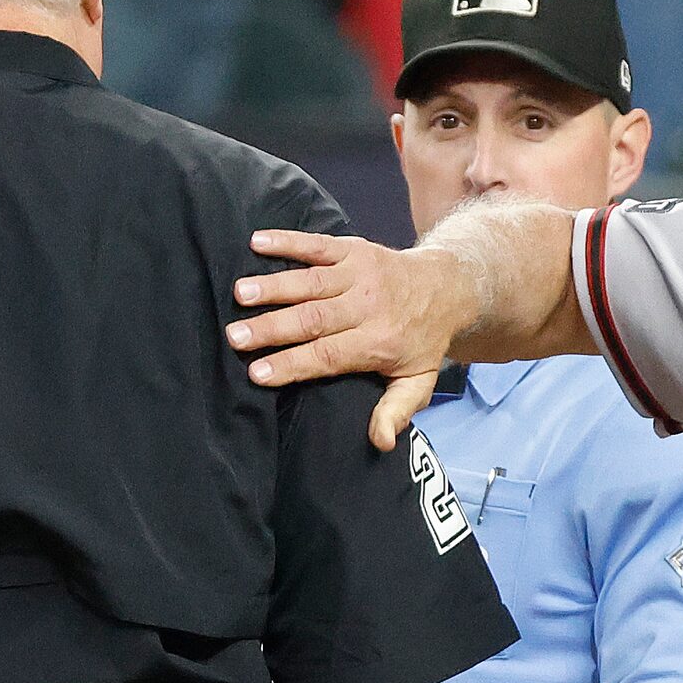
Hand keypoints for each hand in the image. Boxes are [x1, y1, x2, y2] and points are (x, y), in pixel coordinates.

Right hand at [230, 231, 471, 449]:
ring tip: (239, 293)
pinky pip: (317, 244)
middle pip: (313, 319)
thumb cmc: (422, 341)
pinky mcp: (353, 249)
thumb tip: (380, 442)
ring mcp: (359, 274)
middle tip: (235, 336)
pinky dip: (287, 241)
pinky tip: (256, 242)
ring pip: (311, 281)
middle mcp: (368, 306)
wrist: (447, 288)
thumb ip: (397, 410)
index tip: (257, 373)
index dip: (292, 364)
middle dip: (272, 328)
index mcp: (379, 343)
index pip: (328, 356)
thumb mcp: (418, 382)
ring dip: (274, 286)